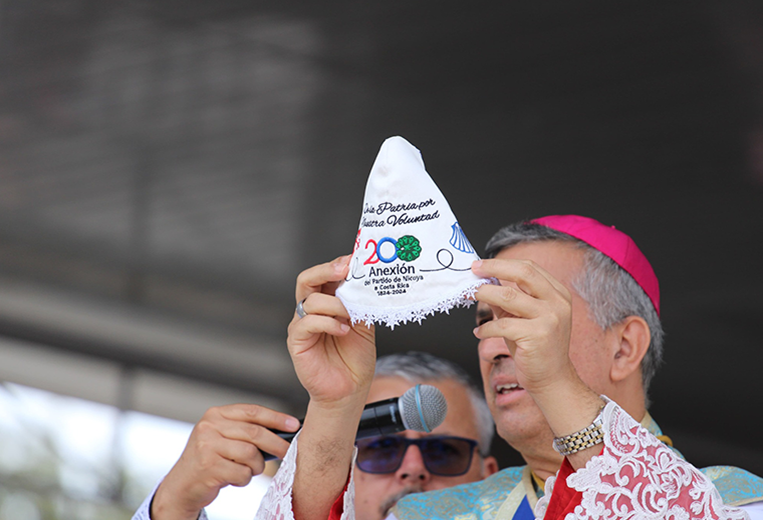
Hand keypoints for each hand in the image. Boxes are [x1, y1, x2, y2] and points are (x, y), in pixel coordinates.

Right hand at [151, 404, 299, 519]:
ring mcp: (207, 446)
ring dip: (256, 466)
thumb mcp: (223, 437)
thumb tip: (282, 431)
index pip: (252, 411)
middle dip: (276, 444)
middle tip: (287, 452)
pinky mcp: (208, 466)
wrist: (182, 485)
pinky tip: (234, 478)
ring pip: (251, 454)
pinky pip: (242, 473)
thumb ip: (245, 431)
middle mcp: (209, 426)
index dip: (276, 418)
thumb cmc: (211, 460)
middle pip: (255, 433)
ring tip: (248, 469)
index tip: (294, 424)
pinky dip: (244, 479)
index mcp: (215, 414)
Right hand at [286, 255, 375, 519]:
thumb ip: (362, 303)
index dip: (338, 264)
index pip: (325, 275)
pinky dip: (328, 323)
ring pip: (312, 301)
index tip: (357, 258)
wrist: (350, 391)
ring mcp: (301, 325)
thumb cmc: (355, 359)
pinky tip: (343, 330)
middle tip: (346, 268)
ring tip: (351, 315)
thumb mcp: (364, 325)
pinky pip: (307, 323)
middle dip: (326, 270)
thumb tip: (369, 280)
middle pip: (307, 279)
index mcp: (326, 303)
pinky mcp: (297, 342)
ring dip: (335, 304)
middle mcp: (310, 310)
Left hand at [471, 258, 603, 467]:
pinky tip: (479, 333)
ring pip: (509, 296)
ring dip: (484, 295)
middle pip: (523, 273)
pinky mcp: (538, 336)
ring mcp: (550, 318)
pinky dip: (486, 328)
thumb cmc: (535, 349)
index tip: (480, 264)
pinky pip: (503, 324)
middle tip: (473, 270)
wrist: (552, 381)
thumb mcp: (521, 319)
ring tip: (472, 297)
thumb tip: (483, 282)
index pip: (529, 267)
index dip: (502, 263)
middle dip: (494, 268)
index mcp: (557, 294)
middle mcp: (558, 302)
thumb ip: (507, 300)